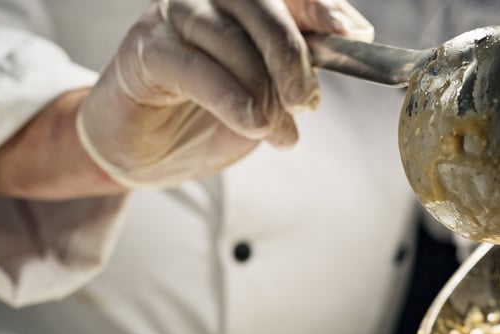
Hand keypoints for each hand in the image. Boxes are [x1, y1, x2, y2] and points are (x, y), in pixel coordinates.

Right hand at [76, 0, 373, 187]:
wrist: (150, 153)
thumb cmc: (212, 115)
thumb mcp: (271, 90)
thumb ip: (306, 59)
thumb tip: (354, 33)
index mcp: (244, 3)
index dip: (321, 7)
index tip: (351, 35)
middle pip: (261, 7)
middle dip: (293, 56)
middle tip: (306, 103)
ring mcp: (173, 17)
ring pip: (230, 38)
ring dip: (262, 91)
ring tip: (278, 131)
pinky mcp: (144, 50)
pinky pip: (194, 67)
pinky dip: (230, 98)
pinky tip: (251, 123)